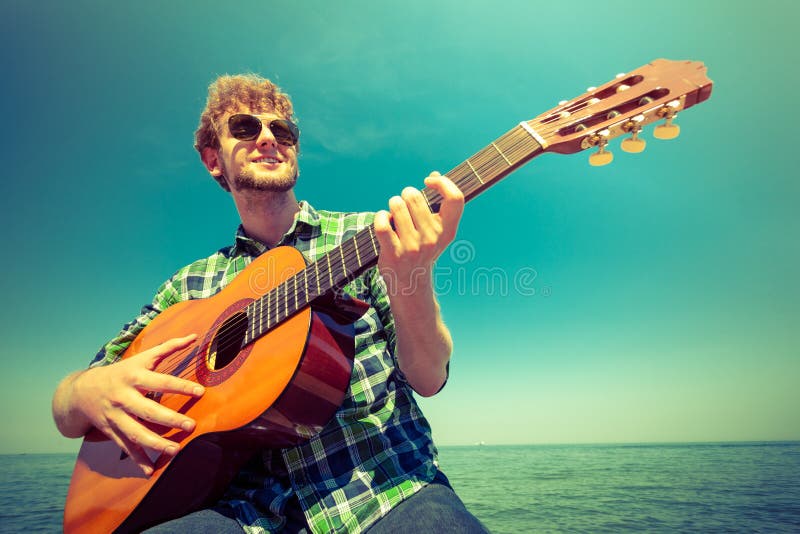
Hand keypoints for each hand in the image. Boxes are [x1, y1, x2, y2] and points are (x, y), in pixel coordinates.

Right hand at [71, 335, 204, 474]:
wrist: (82, 390)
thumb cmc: (122, 371)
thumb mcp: (142, 357)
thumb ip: (169, 348)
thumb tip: (194, 336)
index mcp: (134, 376)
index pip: (161, 381)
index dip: (181, 386)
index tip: (201, 391)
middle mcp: (124, 397)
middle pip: (148, 409)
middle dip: (169, 419)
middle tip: (191, 426)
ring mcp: (116, 416)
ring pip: (136, 432)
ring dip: (155, 443)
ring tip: (176, 450)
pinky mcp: (111, 431)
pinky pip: (125, 447)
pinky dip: (138, 459)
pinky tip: (151, 470)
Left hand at [374, 172, 463, 296]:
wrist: (411, 281)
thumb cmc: (422, 247)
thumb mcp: (436, 229)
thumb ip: (437, 203)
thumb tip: (433, 175)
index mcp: (447, 230)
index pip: (456, 198)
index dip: (443, 183)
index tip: (428, 182)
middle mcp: (432, 238)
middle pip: (415, 197)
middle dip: (406, 194)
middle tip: (404, 202)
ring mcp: (413, 247)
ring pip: (397, 206)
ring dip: (392, 204)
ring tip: (394, 211)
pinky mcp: (394, 253)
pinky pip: (383, 224)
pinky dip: (380, 217)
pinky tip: (383, 219)